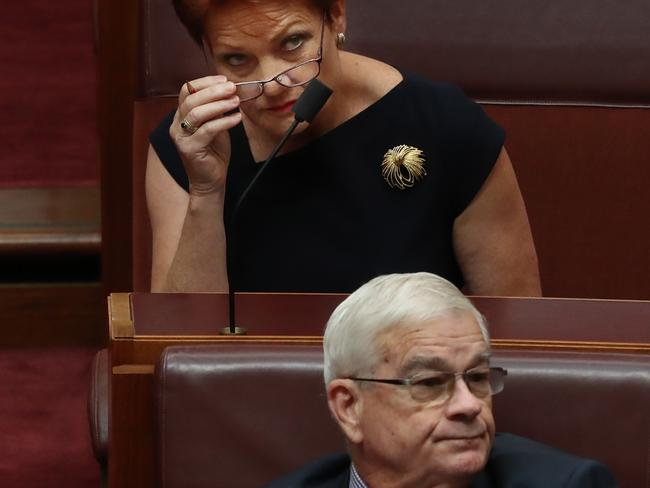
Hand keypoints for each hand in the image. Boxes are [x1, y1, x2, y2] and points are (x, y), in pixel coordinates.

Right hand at [170, 75, 241, 195]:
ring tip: (235, 102)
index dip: (205, 82)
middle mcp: (177, 125)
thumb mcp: (216, 126)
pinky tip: (237, 118)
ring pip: (197, 113)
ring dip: (218, 104)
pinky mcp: (189, 149)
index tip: (224, 79)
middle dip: (213, 91)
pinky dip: (224, 122)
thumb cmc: (214, 153)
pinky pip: (207, 130)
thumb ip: (217, 110)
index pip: (187, 91)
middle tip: (232, 88)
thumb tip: (229, 91)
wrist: (211, 180)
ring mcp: (181, 137)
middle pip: (191, 99)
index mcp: (181, 116)